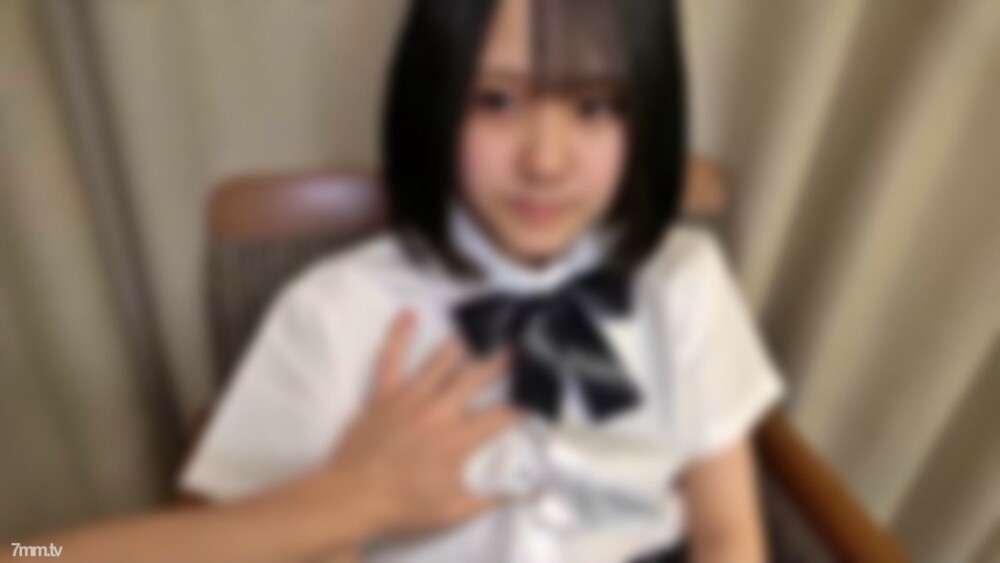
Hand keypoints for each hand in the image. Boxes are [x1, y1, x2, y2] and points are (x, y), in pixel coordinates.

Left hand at [328, 312, 519, 537]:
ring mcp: (409, 397)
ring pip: (441, 360)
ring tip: (484, 325)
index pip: (500, 416)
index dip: (523, 405)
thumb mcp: (453, 512)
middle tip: (521, 342)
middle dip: (502, 359)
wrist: (350, 498)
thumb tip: (526, 489)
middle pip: (476, 376)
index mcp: (458, 440)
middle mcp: (438, 411)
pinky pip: (390, 358)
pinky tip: (409, 313)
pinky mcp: (383, 393)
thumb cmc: (403, 507)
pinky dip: (398, 335)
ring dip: (466, 341)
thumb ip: (491, 499)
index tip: (537, 395)